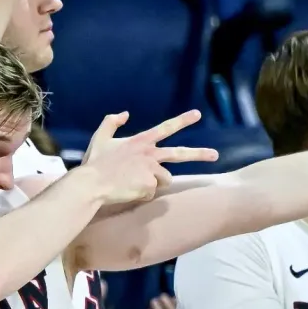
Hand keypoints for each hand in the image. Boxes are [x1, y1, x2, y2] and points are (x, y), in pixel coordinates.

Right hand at [81, 110, 218, 204]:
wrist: (92, 184)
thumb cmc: (95, 163)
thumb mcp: (100, 138)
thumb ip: (111, 122)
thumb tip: (124, 113)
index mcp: (141, 141)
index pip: (166, 128)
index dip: (182, 120)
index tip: (197, 114)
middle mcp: (150, 153)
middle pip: (180, 153)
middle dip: (200, 153)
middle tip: (215, 155)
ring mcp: (151, 170)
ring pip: (163, 180)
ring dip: (152, 183)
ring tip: (131, 183)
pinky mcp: (150, 185)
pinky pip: (151, 193)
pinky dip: (141, 195)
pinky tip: (128, 191)